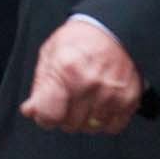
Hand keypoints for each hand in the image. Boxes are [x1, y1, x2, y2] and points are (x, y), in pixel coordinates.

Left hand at [20, 18, 142, 133]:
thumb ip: (40, 85)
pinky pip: (112, 127)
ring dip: (84, 119)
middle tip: (67, 99)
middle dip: (64, 116)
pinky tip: (100, 104)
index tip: (45, 112)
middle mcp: (90, 84)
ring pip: (90, 128)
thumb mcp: (50, 54)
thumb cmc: (79, 40)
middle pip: (69, 124)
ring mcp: (111, 94)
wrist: (112, 30)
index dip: (43, 117)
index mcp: (66, 71)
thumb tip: (30, 110)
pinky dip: (104, 121)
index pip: (50, 114)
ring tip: (84, 98)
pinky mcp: (129, 100)